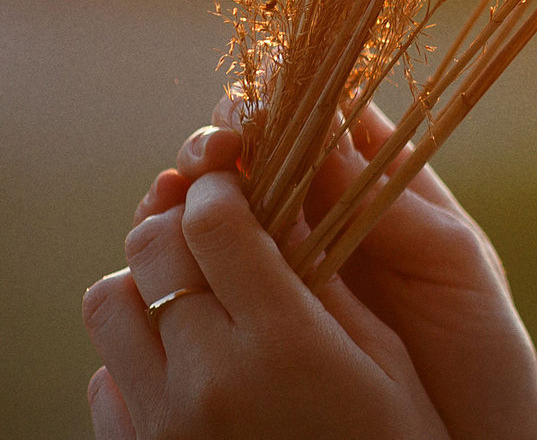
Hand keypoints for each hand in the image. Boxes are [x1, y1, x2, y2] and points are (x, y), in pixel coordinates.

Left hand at [82, 156, 447, 439]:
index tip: (235, 171)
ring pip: (110, 306)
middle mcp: (207, 378)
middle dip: (178, 216)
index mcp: (282, 342)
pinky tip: (185, 358)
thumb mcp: (382, 357)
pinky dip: (134, 353)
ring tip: (191, 286)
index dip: (222, 183)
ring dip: (146, 280)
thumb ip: (328, 281)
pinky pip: (104, 378)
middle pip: (153, 251)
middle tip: (209, 212)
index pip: (217, 224)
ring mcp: (160, 424)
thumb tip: (288, 205)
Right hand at [97, 106, 536, 439]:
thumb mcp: (450, 261)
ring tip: (174, 193)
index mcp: (384, 184)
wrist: (470, 428)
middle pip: (258, 154)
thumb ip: (394, 203)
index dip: (285, 96)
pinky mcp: (265, 310)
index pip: (325, 116)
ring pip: (223, 209)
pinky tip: (162, 247)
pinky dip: (183, 252)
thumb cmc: (477, 340)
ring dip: (189, 192)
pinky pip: (215, 270)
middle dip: (223, 140)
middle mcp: (330, 213)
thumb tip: (331, 135)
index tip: (257, 96)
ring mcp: (291, 261)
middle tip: (213, 151)